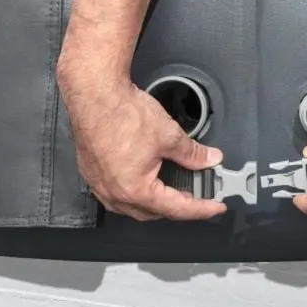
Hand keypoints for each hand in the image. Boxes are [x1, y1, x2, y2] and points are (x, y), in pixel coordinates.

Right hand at [57, 58, 226, 221]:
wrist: (93, 94)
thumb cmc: (122, 113)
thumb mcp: (169, 135)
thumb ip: (192, 153)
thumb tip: (208, 159)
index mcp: (135, 189)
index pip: (176, 209)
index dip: (201, 209)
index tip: (215, 208)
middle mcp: (115, 193)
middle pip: (154, 212)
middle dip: (177, 207)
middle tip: (197, 196)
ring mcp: (100, 185)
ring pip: (133, 206)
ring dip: (155, 203)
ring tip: (173, 190)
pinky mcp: (92, 173)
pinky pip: (116, 194)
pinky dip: (135, 192)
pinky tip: (144, 181)